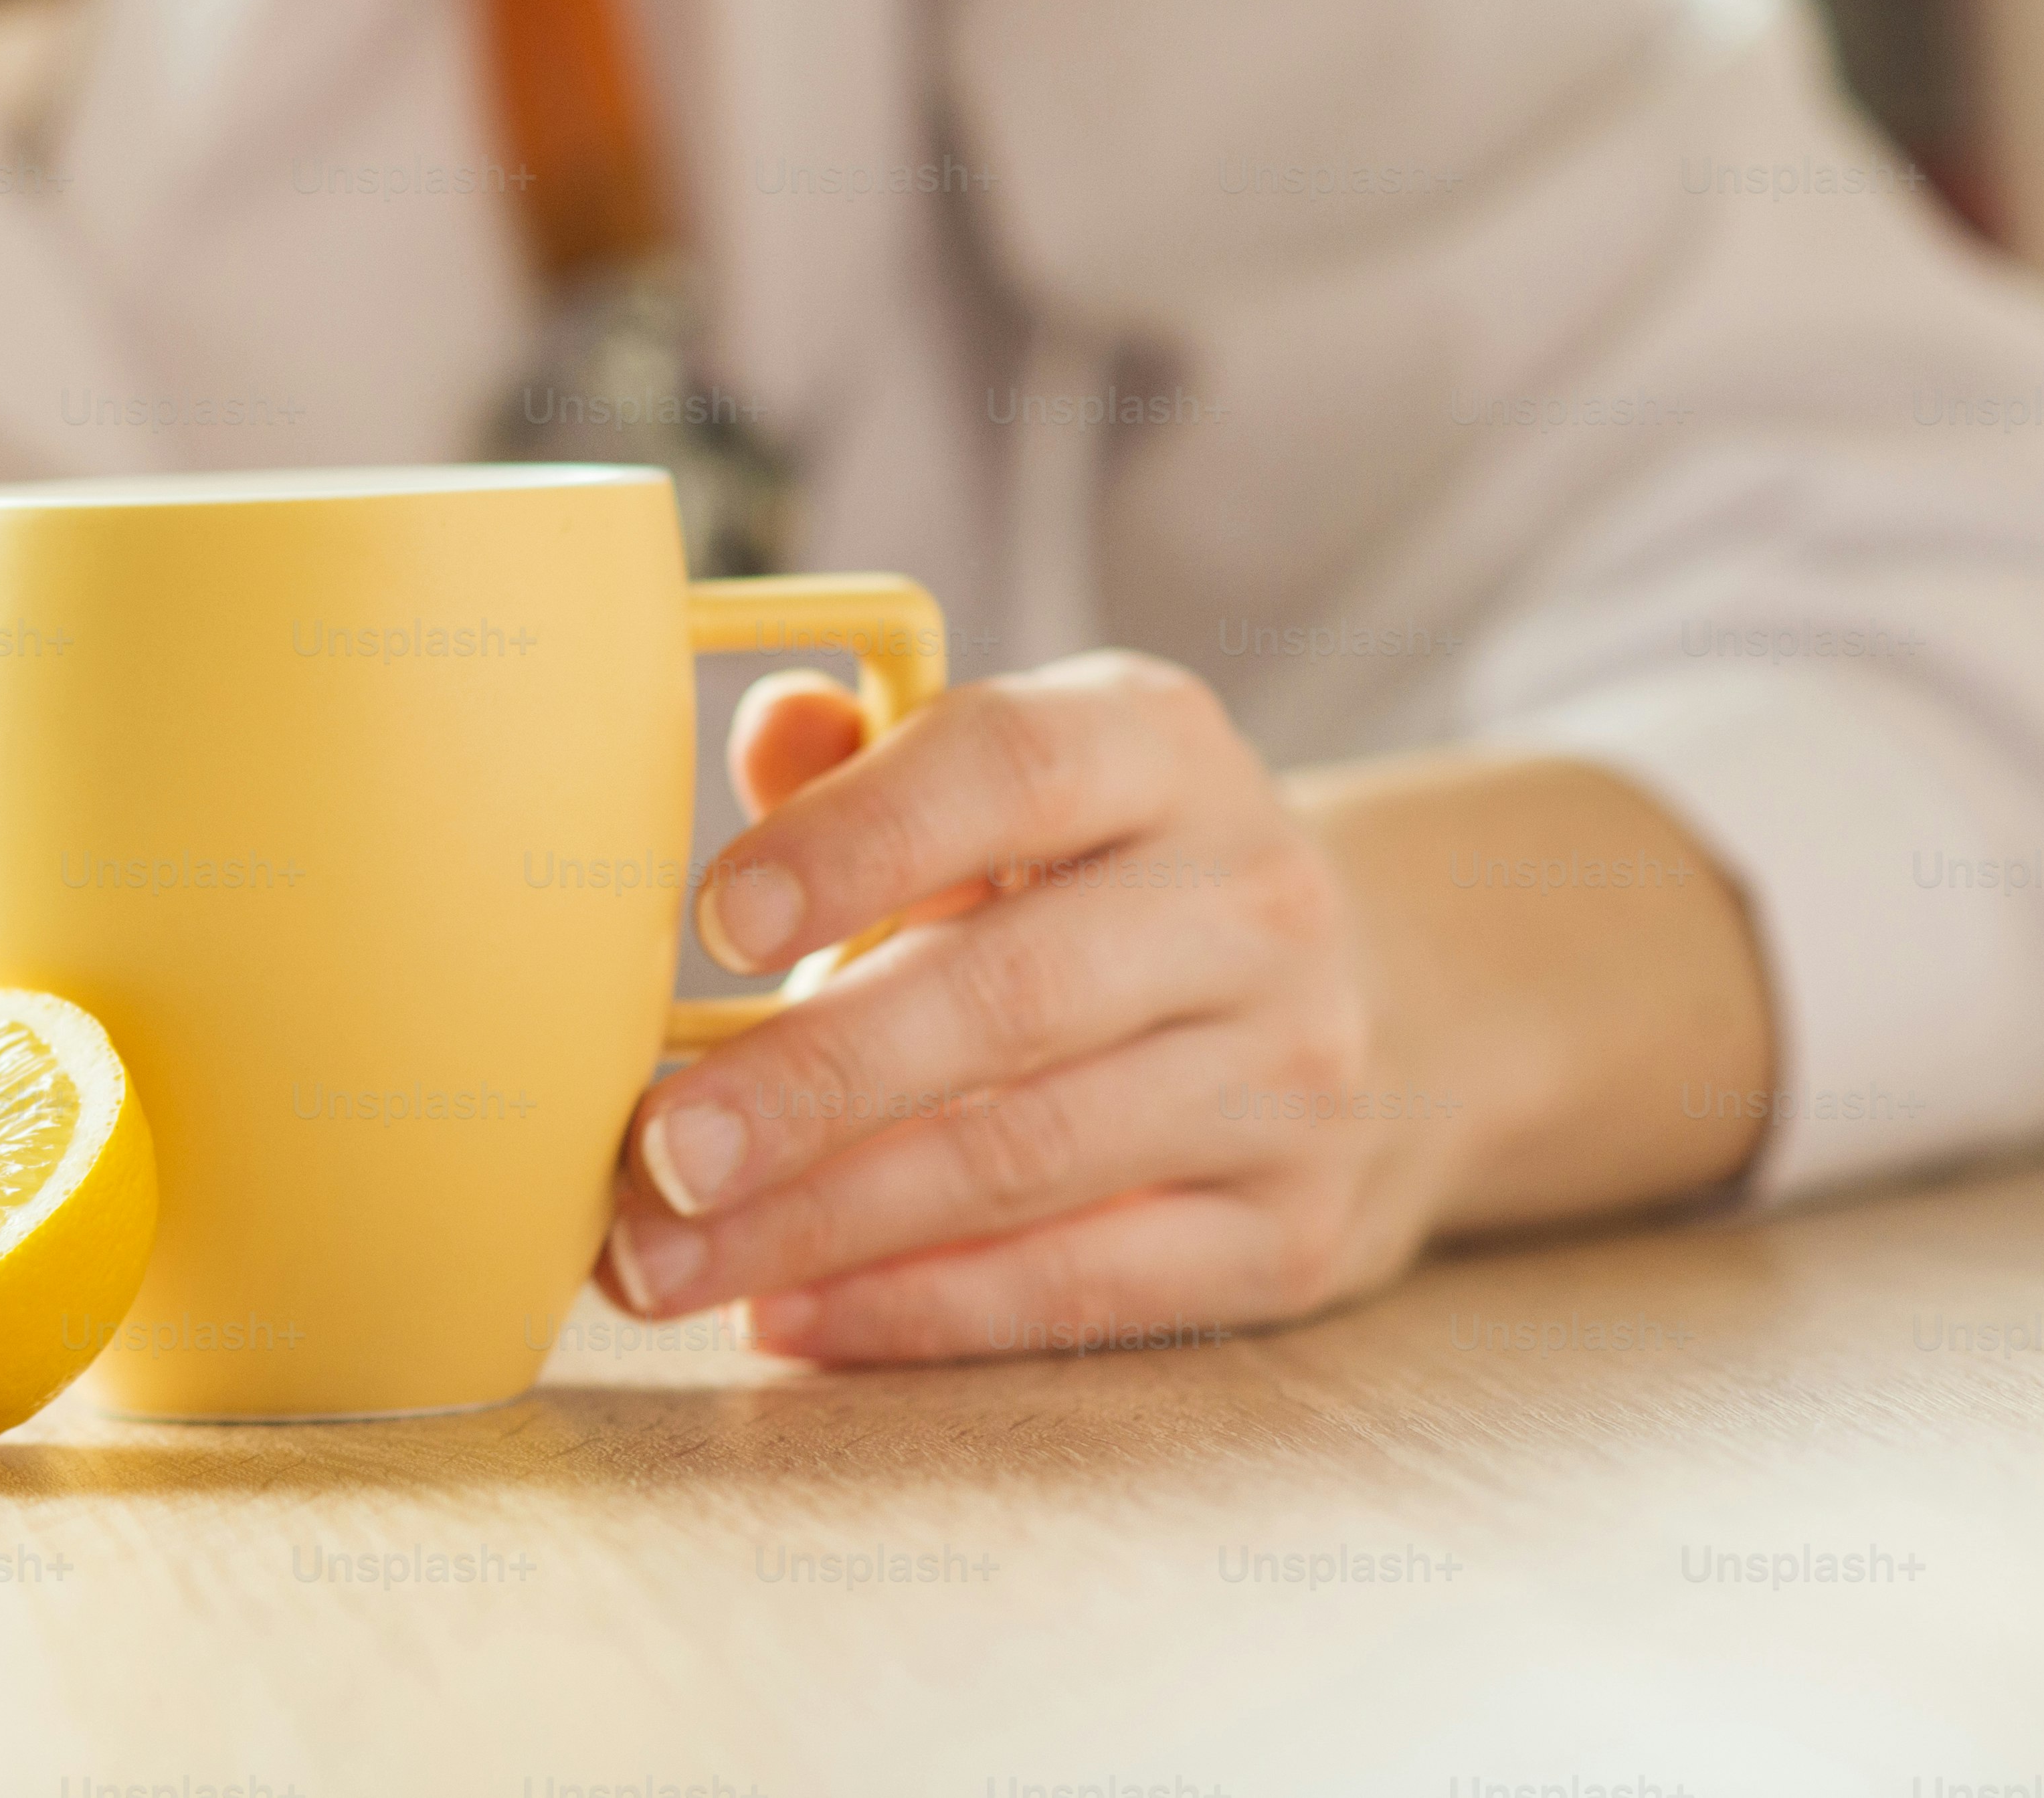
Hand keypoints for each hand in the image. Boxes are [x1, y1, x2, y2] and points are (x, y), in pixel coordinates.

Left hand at [594, 653, 1458, 1362]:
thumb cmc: (1108, 887)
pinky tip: (783, 1315)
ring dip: (824, 1221)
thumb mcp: (1020, 794)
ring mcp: (1290, 1074)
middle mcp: (1249, 903)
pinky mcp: (1293, 1233)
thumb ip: (879, 764)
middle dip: (810, 1081)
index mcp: (1160, 751)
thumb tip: (771, 727)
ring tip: (667, 1256)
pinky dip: (917, 1309)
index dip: (857, 839)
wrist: (1388, 1004)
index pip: (1009, 769)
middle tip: (655, 1150)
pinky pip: (1082, 1284)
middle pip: (1010, 993)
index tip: (715, 924)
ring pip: (1029, 1155)